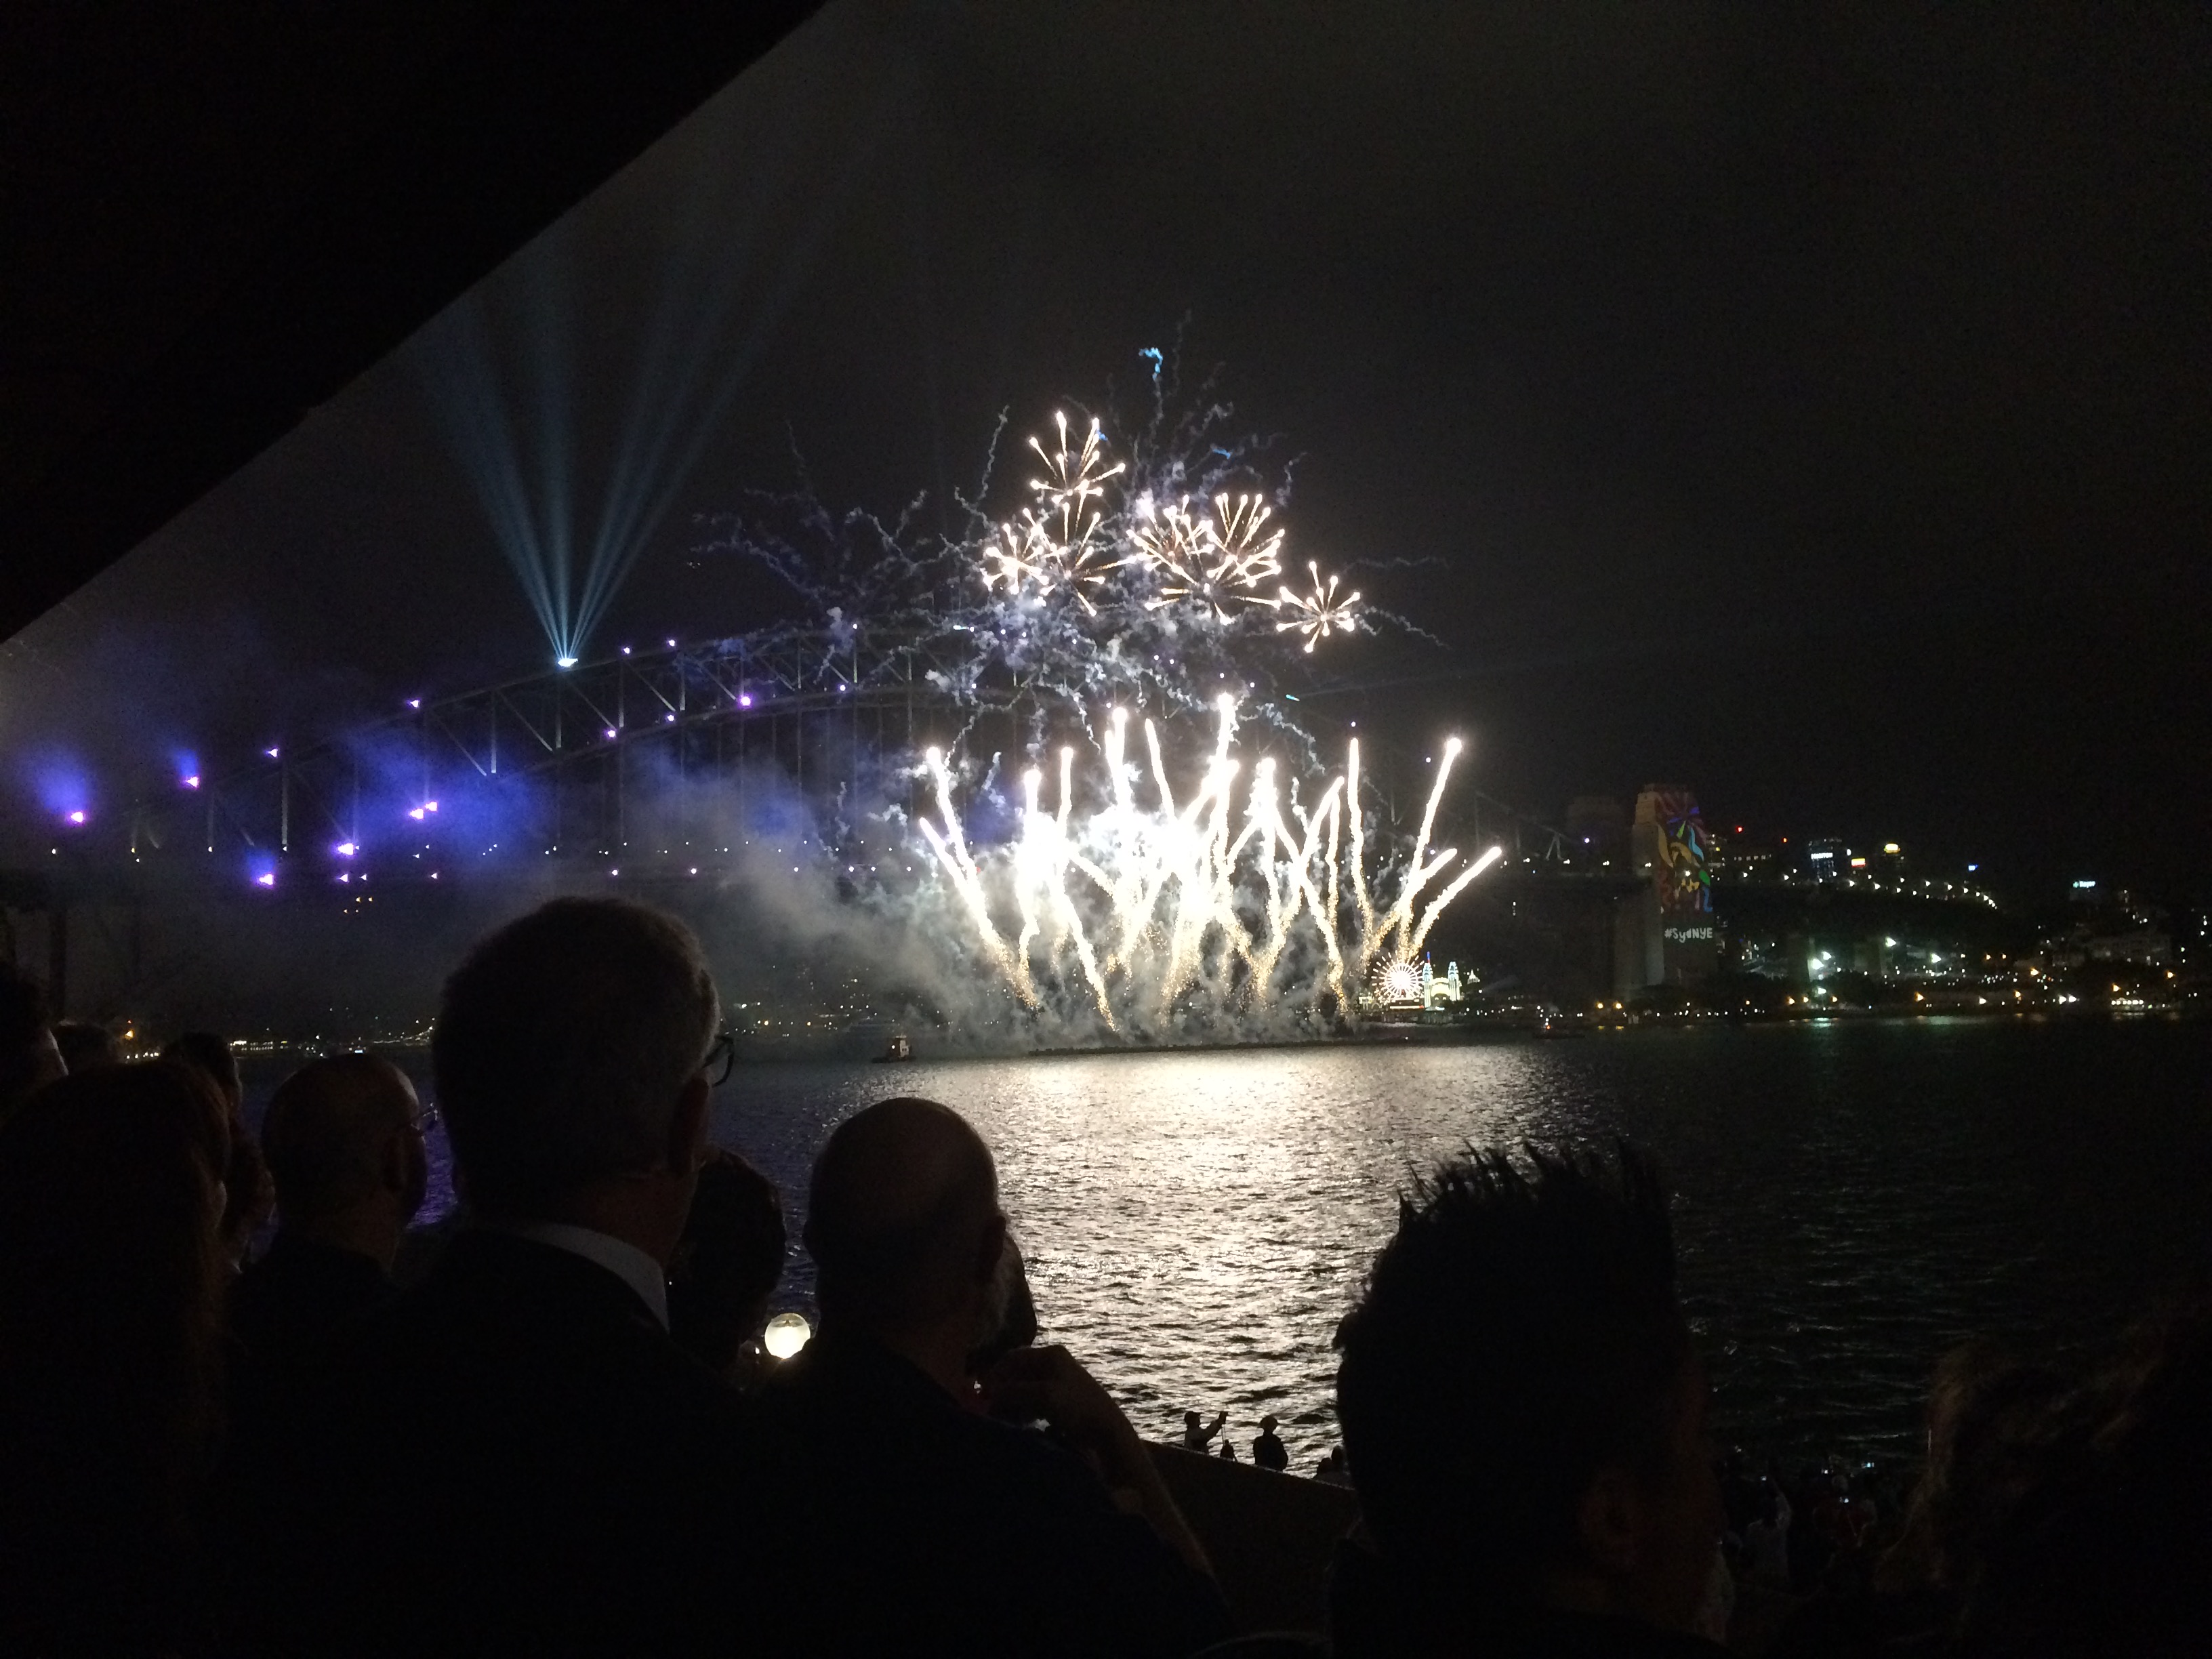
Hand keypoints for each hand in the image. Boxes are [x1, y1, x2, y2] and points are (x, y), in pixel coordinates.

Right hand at [980, 1344, 1142, 1478]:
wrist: (1106, 1429)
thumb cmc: (1077, 1406)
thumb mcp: (1043, 1396)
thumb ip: (1013, 1391)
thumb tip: (988, 1394)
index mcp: (1051, 1355)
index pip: (1012, 1358)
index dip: (995, 1374)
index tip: (983, 1394)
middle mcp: (1053, 1364)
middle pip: (1017, 1373)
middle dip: (1003, 1390)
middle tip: (990, 1409)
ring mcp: (1057, 1382)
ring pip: (1024, 1388)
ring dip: (1011, 1402)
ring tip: (1002, 1418)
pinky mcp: (1060, 1400)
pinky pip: (1033, 1401)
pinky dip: (1022, 1410)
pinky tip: (1019, 1422)